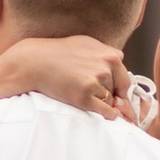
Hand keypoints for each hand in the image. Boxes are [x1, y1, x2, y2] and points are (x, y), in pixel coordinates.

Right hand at [0, 33, 133, 116]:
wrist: (35, 62)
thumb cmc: (60, 52)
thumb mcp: (86, 43)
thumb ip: (106, 52)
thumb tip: (120, 60)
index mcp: (110, 55)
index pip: (123, 75)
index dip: (117, 84)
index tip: (111, 89)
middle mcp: (106, 67)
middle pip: (119, 88)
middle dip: (110, 93)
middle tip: (92, 91)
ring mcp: (96, 82)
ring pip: (110, 100)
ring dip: (101, 101)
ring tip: (81, 92)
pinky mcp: (85, 97)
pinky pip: (107, 112)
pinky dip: (109, 115)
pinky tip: (105, 114)